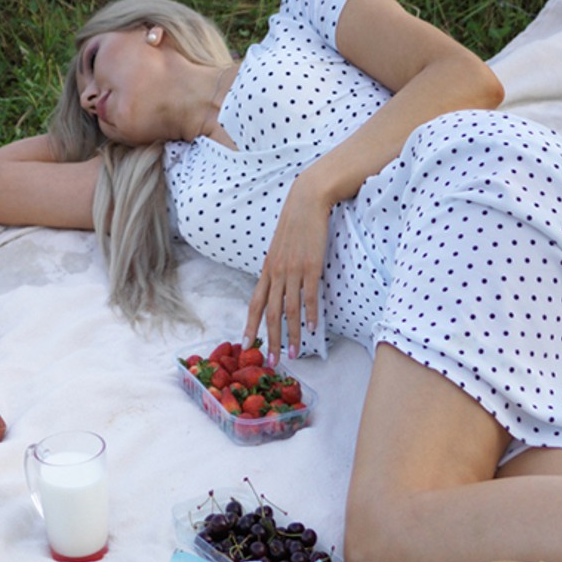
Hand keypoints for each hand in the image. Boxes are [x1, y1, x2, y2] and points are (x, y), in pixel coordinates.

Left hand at [244, 177, 328, 361]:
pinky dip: (311, 314)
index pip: (255, 302)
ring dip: (292, 334)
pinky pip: (310, 296)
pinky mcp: (311, 265)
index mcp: (268, 269)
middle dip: (270, 339)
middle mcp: (277, 272)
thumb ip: (278, 267)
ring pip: (289, 309)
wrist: (307, 200)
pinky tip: (313, 327)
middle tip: (272, 361)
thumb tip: (278, 284)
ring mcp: (293, 270)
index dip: (251, 325)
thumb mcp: (280, 246)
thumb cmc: (295, 222)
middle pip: (270, 313)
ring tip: (295, 353)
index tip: (248, 344)